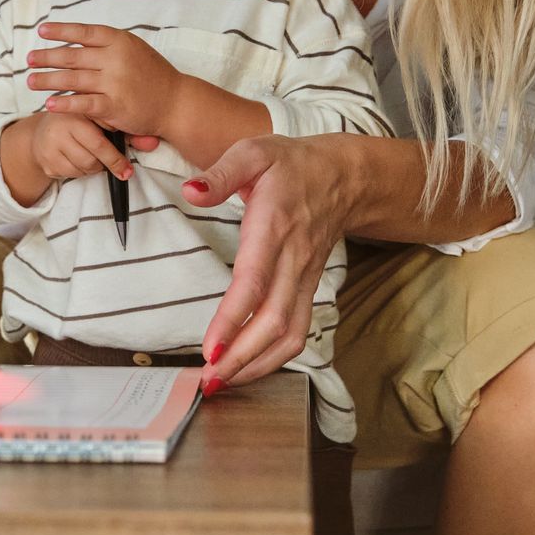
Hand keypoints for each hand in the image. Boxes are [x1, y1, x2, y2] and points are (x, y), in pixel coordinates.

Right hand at [10, 111, 135, 183]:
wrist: (43, 132)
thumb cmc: (80, 123)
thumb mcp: (101, 120)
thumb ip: (128, 131)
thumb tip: (153, 143)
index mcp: (77, 112)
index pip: (100, 142)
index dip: (116, 158)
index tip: (127, 171)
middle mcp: (61, 127)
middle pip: (92, 159)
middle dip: (107, 164)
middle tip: (119, 168)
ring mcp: (50, 145)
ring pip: (83, 169)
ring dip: (93, 168)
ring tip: (93, 156)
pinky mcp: (46, 162)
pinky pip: (71, 175)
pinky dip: (80, 172)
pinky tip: (78, 160)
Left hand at [27, 22, 183, 139]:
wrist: (176, 101)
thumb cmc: (152, 74)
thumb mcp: (133, 49)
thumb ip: (108, 45)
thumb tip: (75, 40)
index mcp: (120, 41)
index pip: (84, 32)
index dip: (61, 31)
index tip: (42, 31)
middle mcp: (115, 58)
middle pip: (72, 56)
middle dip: (46, 57)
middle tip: (29, 60)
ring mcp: (115, 82)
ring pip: (73, 79)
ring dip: (48, 80)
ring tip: (31, 81)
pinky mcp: (114, 105)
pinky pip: (83, 103)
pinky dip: (64, 103)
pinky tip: (49, 104)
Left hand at [185, 135, 352, 390]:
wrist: (344, 176)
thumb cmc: (291, 164)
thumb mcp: (253, 152)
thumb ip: (220, 174)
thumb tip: (191, 192)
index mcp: (274, 226)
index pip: (255, 281)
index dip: (234, 318)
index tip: (211, 348)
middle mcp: (293, 259)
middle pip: (274, 321)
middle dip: (242, 357)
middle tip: (208, 380)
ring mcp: (305, 278)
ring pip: (291, 335)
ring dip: (258, 365)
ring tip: (223, 382)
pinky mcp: (309, 289)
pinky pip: (298, 332)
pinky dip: (273, 358)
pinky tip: (246, 368)